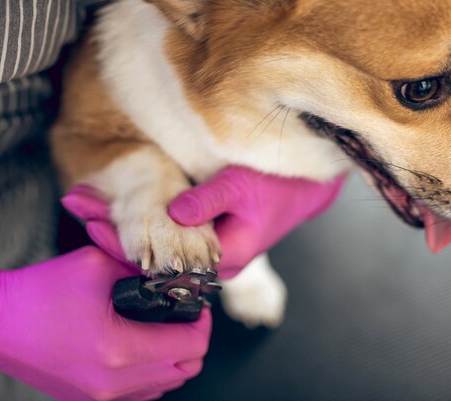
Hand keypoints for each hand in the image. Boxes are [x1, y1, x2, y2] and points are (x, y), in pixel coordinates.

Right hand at [0, 247, 211, 400]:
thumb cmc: (40, 292)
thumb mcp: (98, 266)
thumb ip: (143, 270)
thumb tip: (174, 275)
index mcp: (119, 350)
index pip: (191, 346)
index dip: (202, 322)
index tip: (197, 306)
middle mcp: (113, 384)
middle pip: (184, 370)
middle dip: (192, 339)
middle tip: (183, 314)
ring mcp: (100, 398)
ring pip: (165, 385)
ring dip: (173, 357)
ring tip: (161, 327)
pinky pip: (141, 393)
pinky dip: (151, 371)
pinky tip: (140, 345)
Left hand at [62, 167, 344, 278]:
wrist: (304, 190)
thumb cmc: (279, 186)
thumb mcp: (242, 186)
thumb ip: (206, 201)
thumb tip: (169, 213)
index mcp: (225, 259)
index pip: (163, 263)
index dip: (123, 242)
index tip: (89, 218)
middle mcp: (213, 265)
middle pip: (155, 256)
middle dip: (115, 229)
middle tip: (77, 201)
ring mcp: (210, 254)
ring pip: (160, 247)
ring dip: (128, 224)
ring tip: (89, 201)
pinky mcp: (208, 240)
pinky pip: (169, 238)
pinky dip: (145, 221)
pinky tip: (121, 205)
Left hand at [168, 166, 344, 277]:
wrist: (302, 187)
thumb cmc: (274, 185)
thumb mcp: (236, 185)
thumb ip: (205, 201)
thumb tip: (172, 214)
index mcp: (232, 256)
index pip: (184, 262)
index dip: (164, 243)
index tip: (148, 223)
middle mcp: (230, 265)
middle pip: (186, 260)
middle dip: (170, 238)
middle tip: (154, 212)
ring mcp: (230, 258)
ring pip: (193, 252)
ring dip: (181, 234)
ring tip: (170, 210)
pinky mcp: (229, 247)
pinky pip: (201, 245)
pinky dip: (192, 230)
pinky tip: (185, 211)